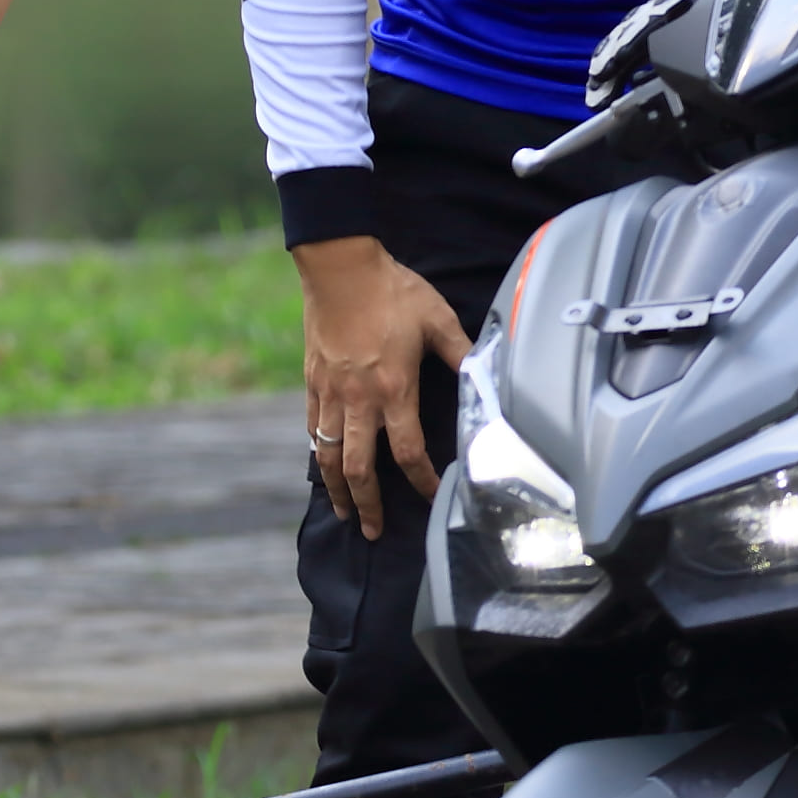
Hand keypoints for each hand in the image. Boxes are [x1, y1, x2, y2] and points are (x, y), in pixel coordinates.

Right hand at [297, 235, 467, 540]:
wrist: (340, 267)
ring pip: (329, 455)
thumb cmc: (391, 290)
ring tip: (343, 512)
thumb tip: (485, 372)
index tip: (432, 497)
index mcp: (394, 389)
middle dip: (367, 504)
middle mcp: (360, 400)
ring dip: (337, 489)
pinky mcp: (313, 381)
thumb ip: (460, 351)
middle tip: (372, 530)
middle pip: (360, 468)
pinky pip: (313, 427)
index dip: (422, 481)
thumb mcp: (436, 318)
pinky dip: (318, 451)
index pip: (409, 452)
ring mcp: (332, 393)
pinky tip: (324, 463)